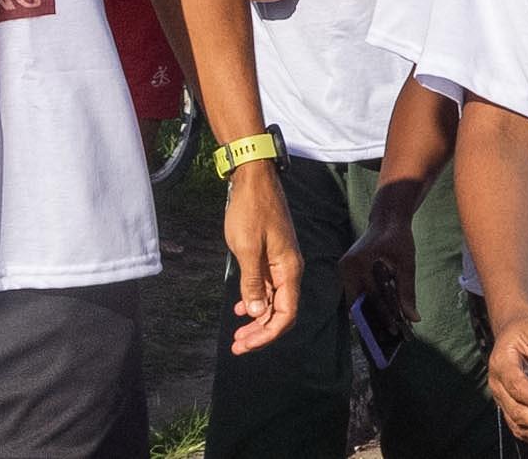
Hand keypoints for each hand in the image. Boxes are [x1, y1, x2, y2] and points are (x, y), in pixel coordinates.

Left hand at [224, 161, 302, 353]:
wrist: (254, 181)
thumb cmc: (250, 211)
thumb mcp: (246, 248)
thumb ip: (252, 282)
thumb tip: (257, 312)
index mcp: (289, 268)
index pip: (286, 313)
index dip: (268, 334)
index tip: (245, 344)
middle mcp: (290, 269)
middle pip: (282, 311)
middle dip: (261, 332)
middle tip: (237, 346)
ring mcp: (281, 263)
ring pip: (274, 301)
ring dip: (258, 320)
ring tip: (238, 334)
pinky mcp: (272, 257)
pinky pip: (268, 287)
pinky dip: (256, 302)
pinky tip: (242, 308)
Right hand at [340, 204, 418, 329]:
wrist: (387, 219)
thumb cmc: (399, 238)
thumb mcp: (407, 263)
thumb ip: (408, 291)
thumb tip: (414, 318)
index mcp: (359, 263)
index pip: (373, 297)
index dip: (384, 315)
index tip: (395, 331)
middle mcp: (346, 268)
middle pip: (359, 303)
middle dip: (373, 320)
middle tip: (388, 336)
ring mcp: (344, 270)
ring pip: (355, 300)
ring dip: (369, 313)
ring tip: (384, 330)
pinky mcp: (346, 271)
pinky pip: (356, 292)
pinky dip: (367, 303)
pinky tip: (379, 315)